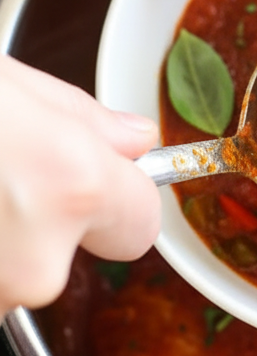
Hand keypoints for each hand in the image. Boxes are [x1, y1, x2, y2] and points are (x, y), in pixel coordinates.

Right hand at [0, 55, 159, 318]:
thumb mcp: (5, 83)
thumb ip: (81, 117)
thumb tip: (133, 139)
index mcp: (69, 183)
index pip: (143, 223)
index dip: (117, 196)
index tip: (89, 178)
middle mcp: (37, 258)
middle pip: (67, 255)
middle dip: (37, 225)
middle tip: (0, 172)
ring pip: (15, 272)